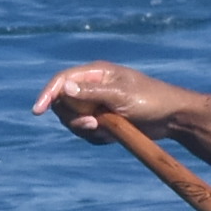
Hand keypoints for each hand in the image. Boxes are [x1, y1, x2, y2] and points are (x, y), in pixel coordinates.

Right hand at [32, 61, 202, 144]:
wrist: (172, 117)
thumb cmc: (150, 100)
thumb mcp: (121, 95)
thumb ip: (92, 91)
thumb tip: (64, 87)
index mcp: (96, 73)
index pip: (62, 81)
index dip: (47, 94)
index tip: (37, 111)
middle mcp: (92, 87)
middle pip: (63, 104)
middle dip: (74, 118)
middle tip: (95, 124)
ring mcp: (97, 105)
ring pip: (73, 121)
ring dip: (86, 130)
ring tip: (108, 130)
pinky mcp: (103, 121)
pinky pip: (86, 133)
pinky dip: (95, 138)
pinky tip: (113, 136)